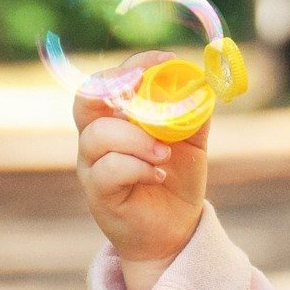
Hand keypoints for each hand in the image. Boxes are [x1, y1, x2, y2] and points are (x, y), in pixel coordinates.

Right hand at [74, 50, 209, 273]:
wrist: (174, 229)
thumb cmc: (176, 179)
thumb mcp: (192, 140)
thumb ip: (194, 110)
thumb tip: (203, 80)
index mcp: (116, 117)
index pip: (110, 80)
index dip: (133, 64)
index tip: (166, 60)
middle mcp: (96, 137)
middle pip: (86, 99)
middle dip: (115, 87)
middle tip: (145, 88)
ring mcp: (92, 165)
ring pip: (98, 135)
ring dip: (136, 138)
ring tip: (164, 153)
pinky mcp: (98, 193)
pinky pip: (107, 170)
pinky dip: (136, 167)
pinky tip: (157, 174)